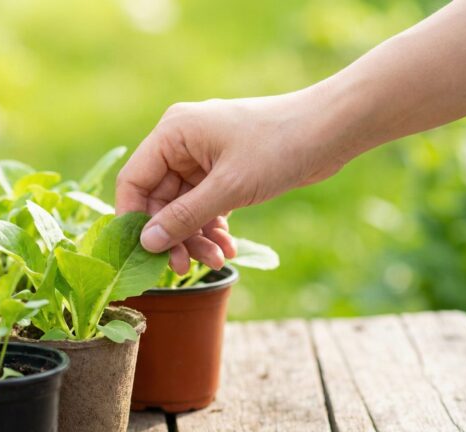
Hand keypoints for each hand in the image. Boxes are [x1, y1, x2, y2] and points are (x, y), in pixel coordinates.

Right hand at [115, 92, 349, 273]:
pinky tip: (228, 248)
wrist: (331, 130)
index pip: (134, 180)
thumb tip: (147, 243)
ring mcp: (202, 158)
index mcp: (173, 133)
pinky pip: (205, 206)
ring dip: (196, 237)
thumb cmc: (279, 146)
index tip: (143, 254)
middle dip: (174, 235)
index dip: (134, 219)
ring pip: (183, 207)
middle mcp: (182, 143)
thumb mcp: (228, 187)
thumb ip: (184, 216)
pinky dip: (213, 228)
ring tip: (217, 260)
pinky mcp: (223, 171)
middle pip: (159, 199)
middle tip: (184, 267)